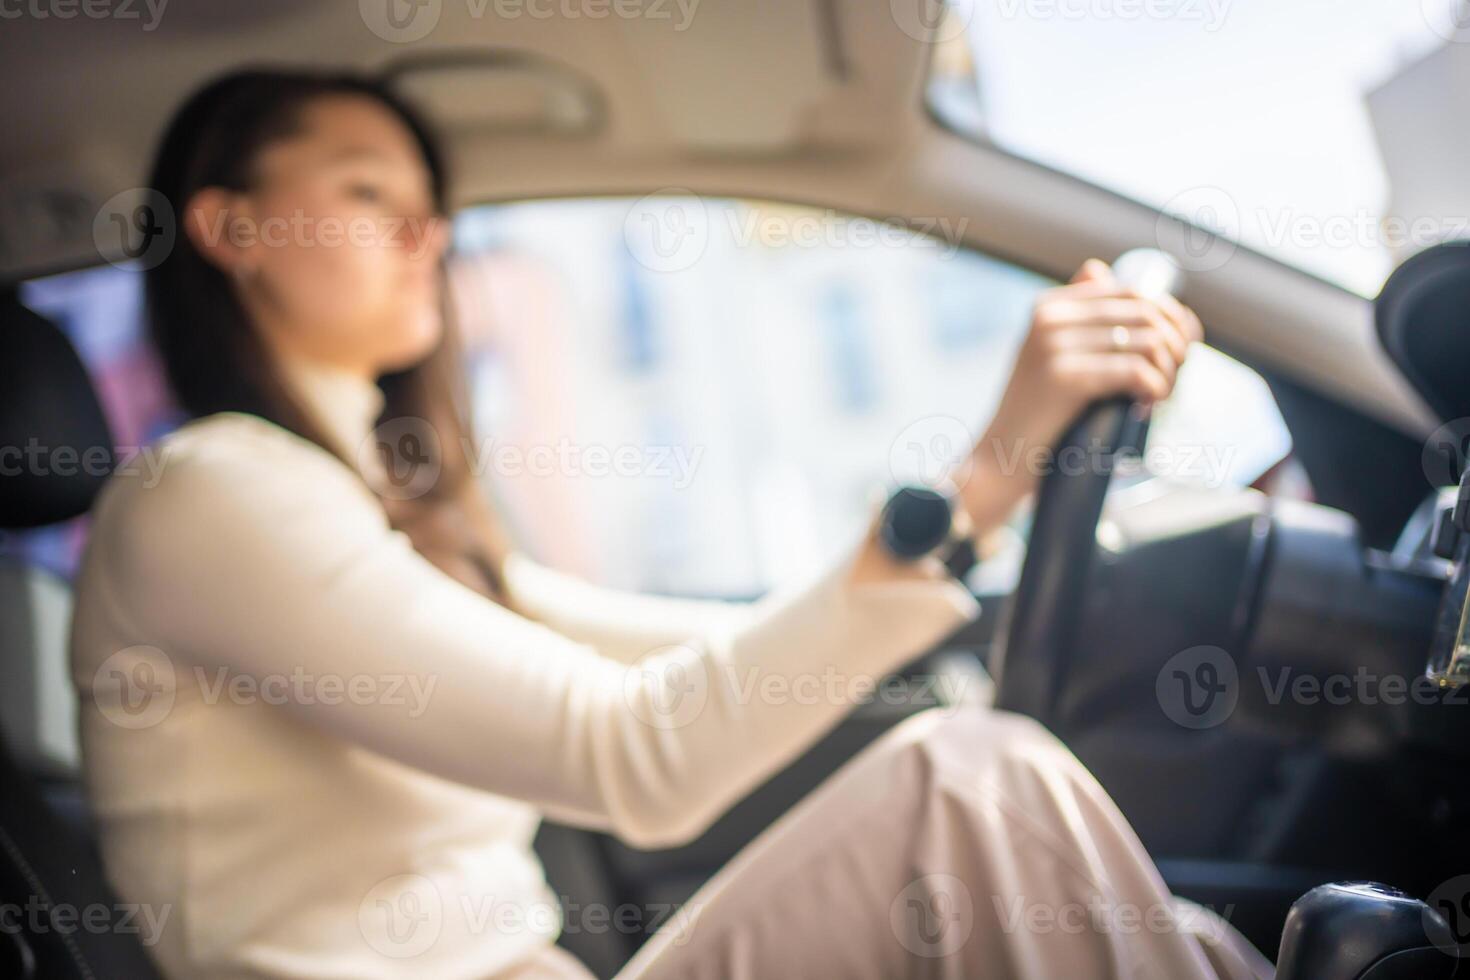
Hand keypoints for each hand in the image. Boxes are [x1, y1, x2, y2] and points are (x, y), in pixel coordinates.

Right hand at [956, 258, 1203, 530]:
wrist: (999, 458)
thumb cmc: (1037, 415)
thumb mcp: (1055, 358)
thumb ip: (1085, 323)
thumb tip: (1134, 292)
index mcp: (1048, 306)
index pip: (1131, 291)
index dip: (1169, 317)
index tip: (1181, 349)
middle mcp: (1049, 317)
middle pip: (1144, 314)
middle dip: (1174, 346)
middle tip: (1173, 380)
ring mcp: (1054, 345)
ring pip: (1146, 341)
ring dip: (1168, 371)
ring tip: (1159, 396)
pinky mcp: (1063, 377)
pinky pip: (1134, 370)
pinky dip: (1154, 388)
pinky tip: (1147, 405)